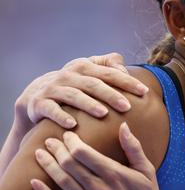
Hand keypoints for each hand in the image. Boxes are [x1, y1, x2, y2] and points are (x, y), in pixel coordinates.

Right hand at [14, 53, 148, 133]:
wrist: (36, 95)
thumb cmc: (73, 84)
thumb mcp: (89, 71)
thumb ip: (108, 65)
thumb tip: (125, 69)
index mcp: (84, 66)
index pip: (110, 73)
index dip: (127, 81)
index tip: (144, 92)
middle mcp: (69, 75)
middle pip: (94, 84)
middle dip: (112, 95)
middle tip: (127, 106)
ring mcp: (54, 89)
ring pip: (74, 96)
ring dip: (89, 105)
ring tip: (103, 114)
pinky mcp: (40, 103)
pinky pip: (51, 110)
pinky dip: (61, 116)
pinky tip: (73, 125)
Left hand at [31, 122, 163, 189]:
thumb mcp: (146, 170)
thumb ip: (133, 147)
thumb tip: (124, 126)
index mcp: (113, 174)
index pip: (83, 153)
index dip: (71, 142)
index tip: (67, 134)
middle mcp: (98, 188)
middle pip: (69, 164)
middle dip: (57, 150)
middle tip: (49, 140)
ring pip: (62, 181)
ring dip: (48, 165)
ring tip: (40, 154)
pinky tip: (35, 183)